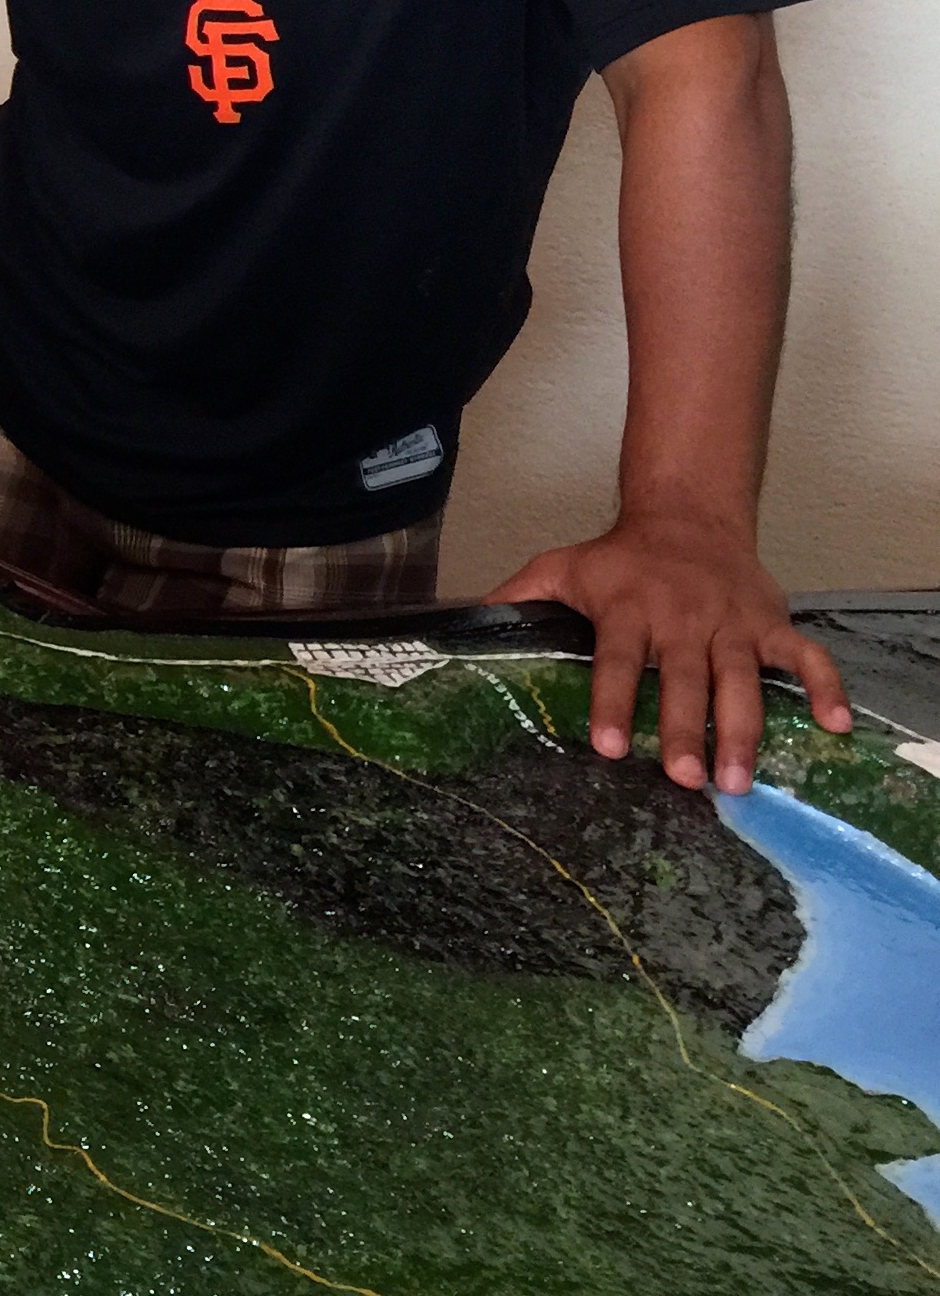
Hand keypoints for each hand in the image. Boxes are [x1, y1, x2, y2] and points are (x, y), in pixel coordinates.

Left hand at [490, 511, 852, 795]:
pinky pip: (806, 656)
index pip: (617, 660)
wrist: (687, 514)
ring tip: (740, 779)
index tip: (608, 746)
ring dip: (743, 729)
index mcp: (629, 608)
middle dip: (685, 729)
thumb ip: (516, 600)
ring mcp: (733, 621)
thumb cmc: (618, 557)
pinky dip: (826, 688)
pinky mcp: (771, 622)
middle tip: (686, 781)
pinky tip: (837, 727)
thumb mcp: (559, 568)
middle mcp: (682, 616)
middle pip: (685, 678)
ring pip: (743, 679)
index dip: (612, 701)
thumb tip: (459, 629)